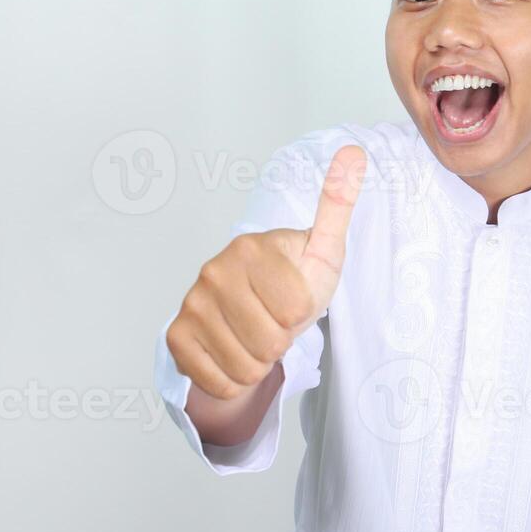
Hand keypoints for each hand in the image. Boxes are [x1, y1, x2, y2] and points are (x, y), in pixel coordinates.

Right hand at [167, 145, 366, 399]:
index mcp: (252, 247)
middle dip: (281, 341)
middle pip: (271, 341)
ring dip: (259, 362)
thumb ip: (336, 204)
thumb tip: (354, 151)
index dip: (303, 314)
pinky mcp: (176, 336)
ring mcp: (191, 303)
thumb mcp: (323, 249)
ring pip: (246, 366)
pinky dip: (234, 378)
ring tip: (256, 335)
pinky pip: (219, 381)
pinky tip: (234, 350)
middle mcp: (214, 270)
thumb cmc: (294, 281)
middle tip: (274, 320)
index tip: (293, 298)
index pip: (296, 310)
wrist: (252, 313)